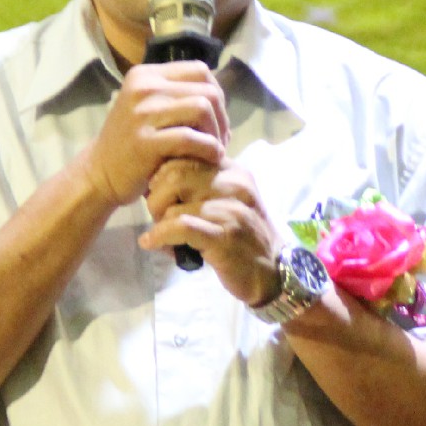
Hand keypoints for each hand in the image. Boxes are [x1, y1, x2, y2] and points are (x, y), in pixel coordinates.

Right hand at [77, 63, 226, 209]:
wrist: (99, 173)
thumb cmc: (131, 143)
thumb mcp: (149, 108)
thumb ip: (178, 97)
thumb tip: (219, 97)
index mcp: (147, 75)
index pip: (200, 70)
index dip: (218, 95)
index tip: (217, 120)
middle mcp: (143, 87)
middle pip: (206, 91)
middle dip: (222, 118)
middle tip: (220, 140)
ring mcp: (141, 113)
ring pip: (202, 109)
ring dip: (217, 133)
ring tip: (215, 150)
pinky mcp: (144, 141)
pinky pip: (190, 138)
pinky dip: (209, 149)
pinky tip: (210, 159)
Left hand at [140, 161, 278, 304]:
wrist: (272, 272)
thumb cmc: (242, 237)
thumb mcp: (226, 201)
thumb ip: (201, 185)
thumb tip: (156, 179)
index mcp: (233, 170)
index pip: (186, 153)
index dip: (163, 173)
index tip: (159, 193)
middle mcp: (234, 184)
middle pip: (175, 174)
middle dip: (156, 197)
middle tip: (157, 216)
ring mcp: (231, 210)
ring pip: (175, 203)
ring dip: (159, 221)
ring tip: (160, 234)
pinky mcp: (225, 236)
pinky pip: (181, 227)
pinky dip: (160, 236)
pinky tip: (153, 243)